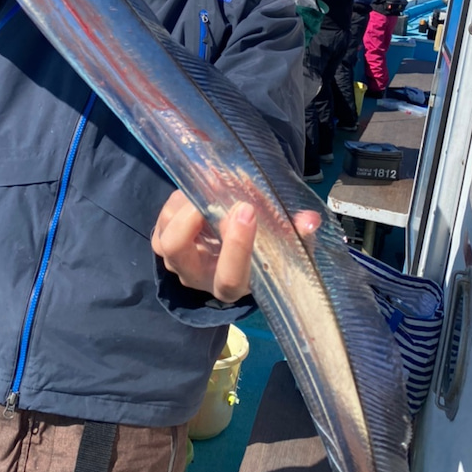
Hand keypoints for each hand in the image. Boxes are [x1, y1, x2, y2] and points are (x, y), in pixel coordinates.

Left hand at [151, 191, 322, 302]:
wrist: (232, 256)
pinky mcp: (164, 243)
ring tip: (209, 187)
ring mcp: (176, 261)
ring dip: (184, 206)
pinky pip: (161, 221)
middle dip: (191, 218)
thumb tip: (310, 220)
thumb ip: (297, 235)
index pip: (229, 278)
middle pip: (178, 252)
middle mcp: (198, 277)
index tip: (248, 211)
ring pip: (165, 234)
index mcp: (232, 285)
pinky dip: (177, 202)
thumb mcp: (284, 247)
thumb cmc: (262, 252)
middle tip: (214, 191)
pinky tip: (198, 192)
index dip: (236, 247)